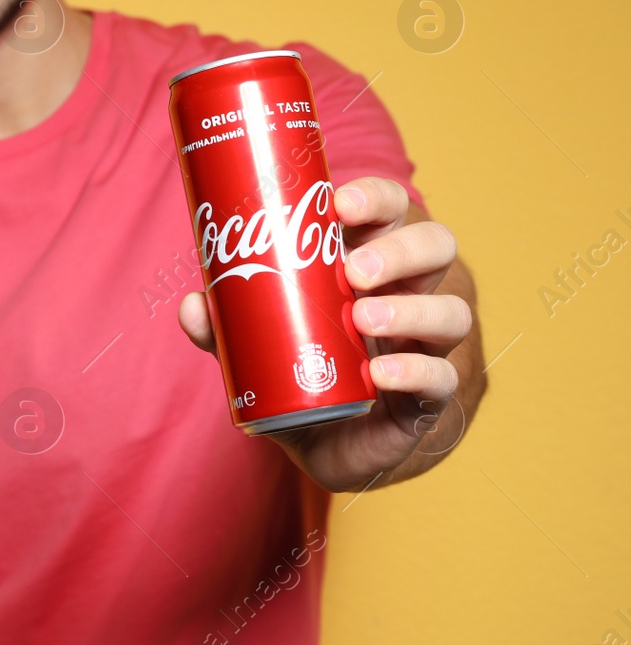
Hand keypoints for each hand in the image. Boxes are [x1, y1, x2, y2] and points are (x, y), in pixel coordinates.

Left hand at [177, 176, 473, 491]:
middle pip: (435, 246)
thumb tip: (193, 305)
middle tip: (353, 270)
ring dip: (409, 310)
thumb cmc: (301, 371)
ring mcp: (427, 344)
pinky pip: (441, 377)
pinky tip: (380, 373)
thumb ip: (226, 325)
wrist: (329, 446)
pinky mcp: (430, 396)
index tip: (338, 204)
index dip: (374, 199)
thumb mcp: (257, 344)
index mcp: (371, 262)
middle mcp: (410, 294)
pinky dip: (414, 370)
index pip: (390, 211)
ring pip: (451, 311)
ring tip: (361, 318)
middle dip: (399, 250)